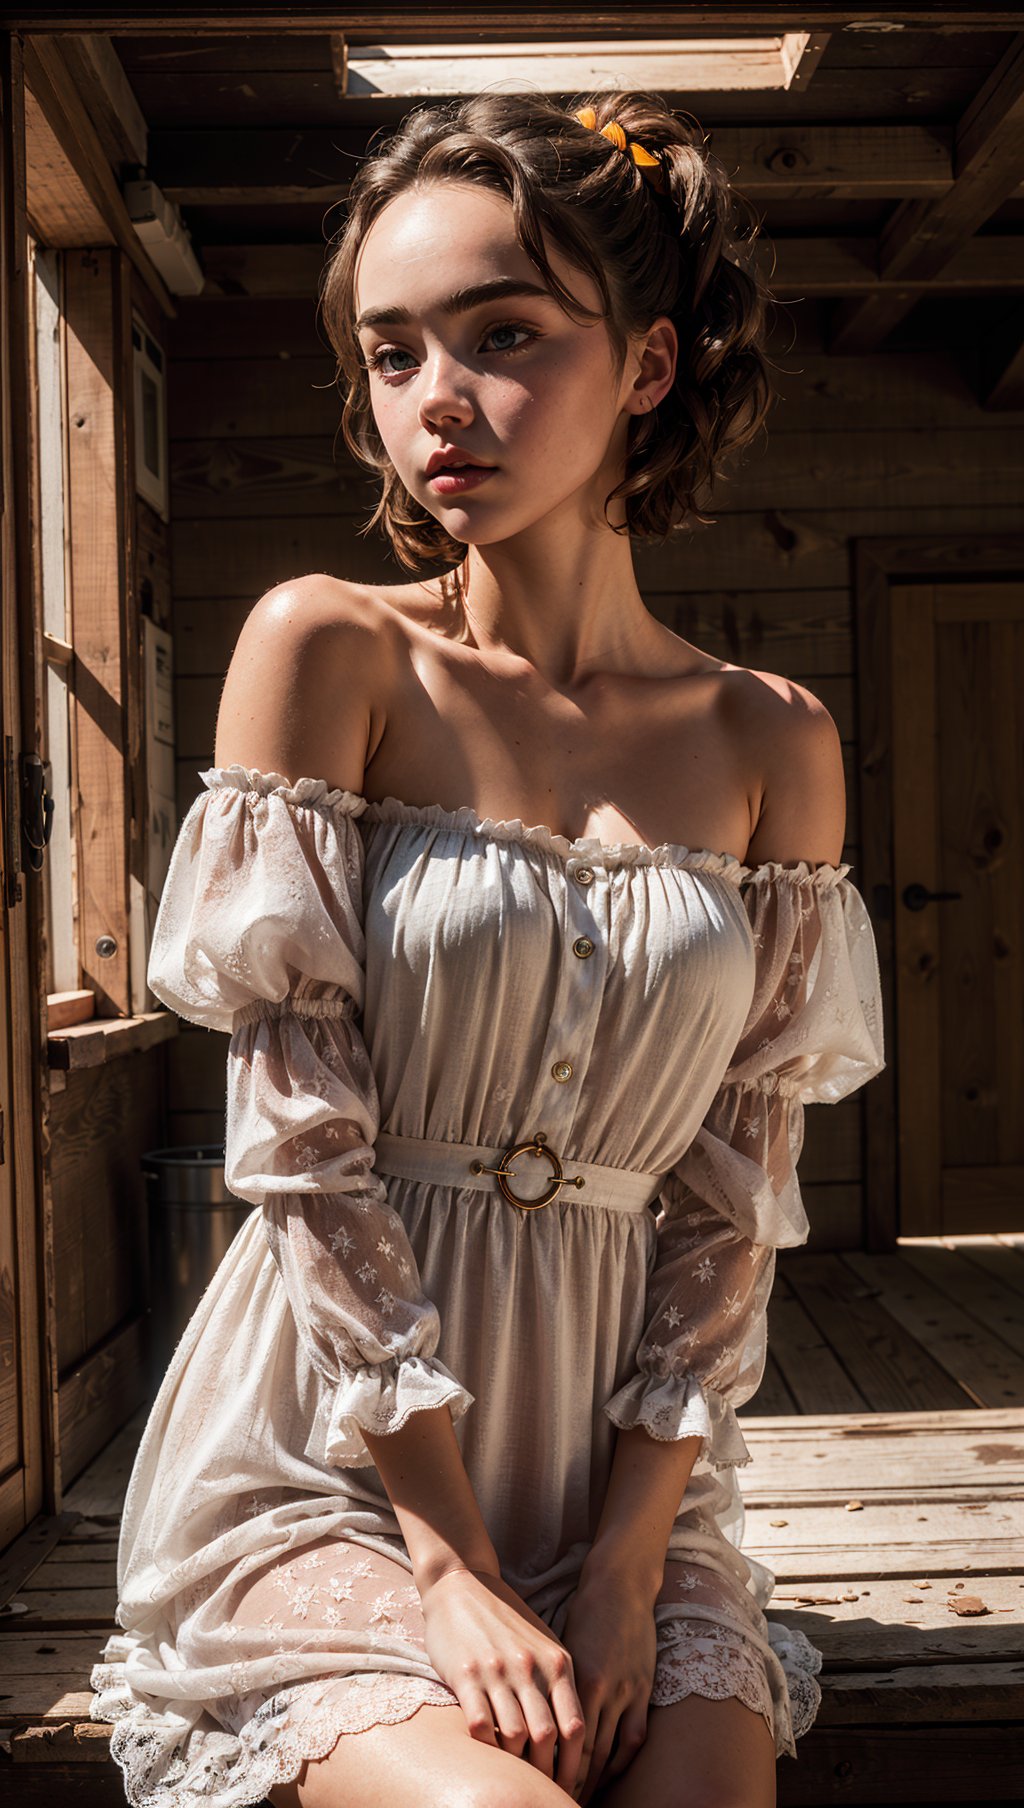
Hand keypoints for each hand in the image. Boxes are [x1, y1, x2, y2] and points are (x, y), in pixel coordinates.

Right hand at [419, 1564, 586, 1795]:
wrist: (463, 1582)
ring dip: (516, 1766)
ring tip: (516, 1780)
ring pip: (515, 1736)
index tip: (570, 1788)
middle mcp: (530, 1668)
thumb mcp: (544, 1645)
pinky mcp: (465, 1673)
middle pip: (548, 1738)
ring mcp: (497, 1670)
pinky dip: (485, 1748)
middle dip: (548, 1775)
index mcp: (557, 1662)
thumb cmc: (507, 1620)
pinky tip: (486, 1756)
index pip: (575, 1727)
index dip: (576, 1766)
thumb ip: (560, 1684)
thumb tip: (575, 1737)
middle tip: (544, 1793)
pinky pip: (479, 1724)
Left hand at [559, 1563, 657, 1803]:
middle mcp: (603, 1688)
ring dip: (593, 1777)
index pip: (561, 1736)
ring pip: (609, 1750)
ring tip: (578, 1795)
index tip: (535, 1781)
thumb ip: (550, 1683)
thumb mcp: (559, 1646)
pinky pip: (634, 1737)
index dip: (550, 1763)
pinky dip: (620, 1760)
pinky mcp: (643, 1688)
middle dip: (568, 1779)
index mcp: (576, 1676)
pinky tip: (607, 1774)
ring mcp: (627, 1690)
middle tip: (553, 1797)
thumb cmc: (583, 1612)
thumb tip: (527, 1717)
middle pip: (584, 1750)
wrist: (621, 1584)